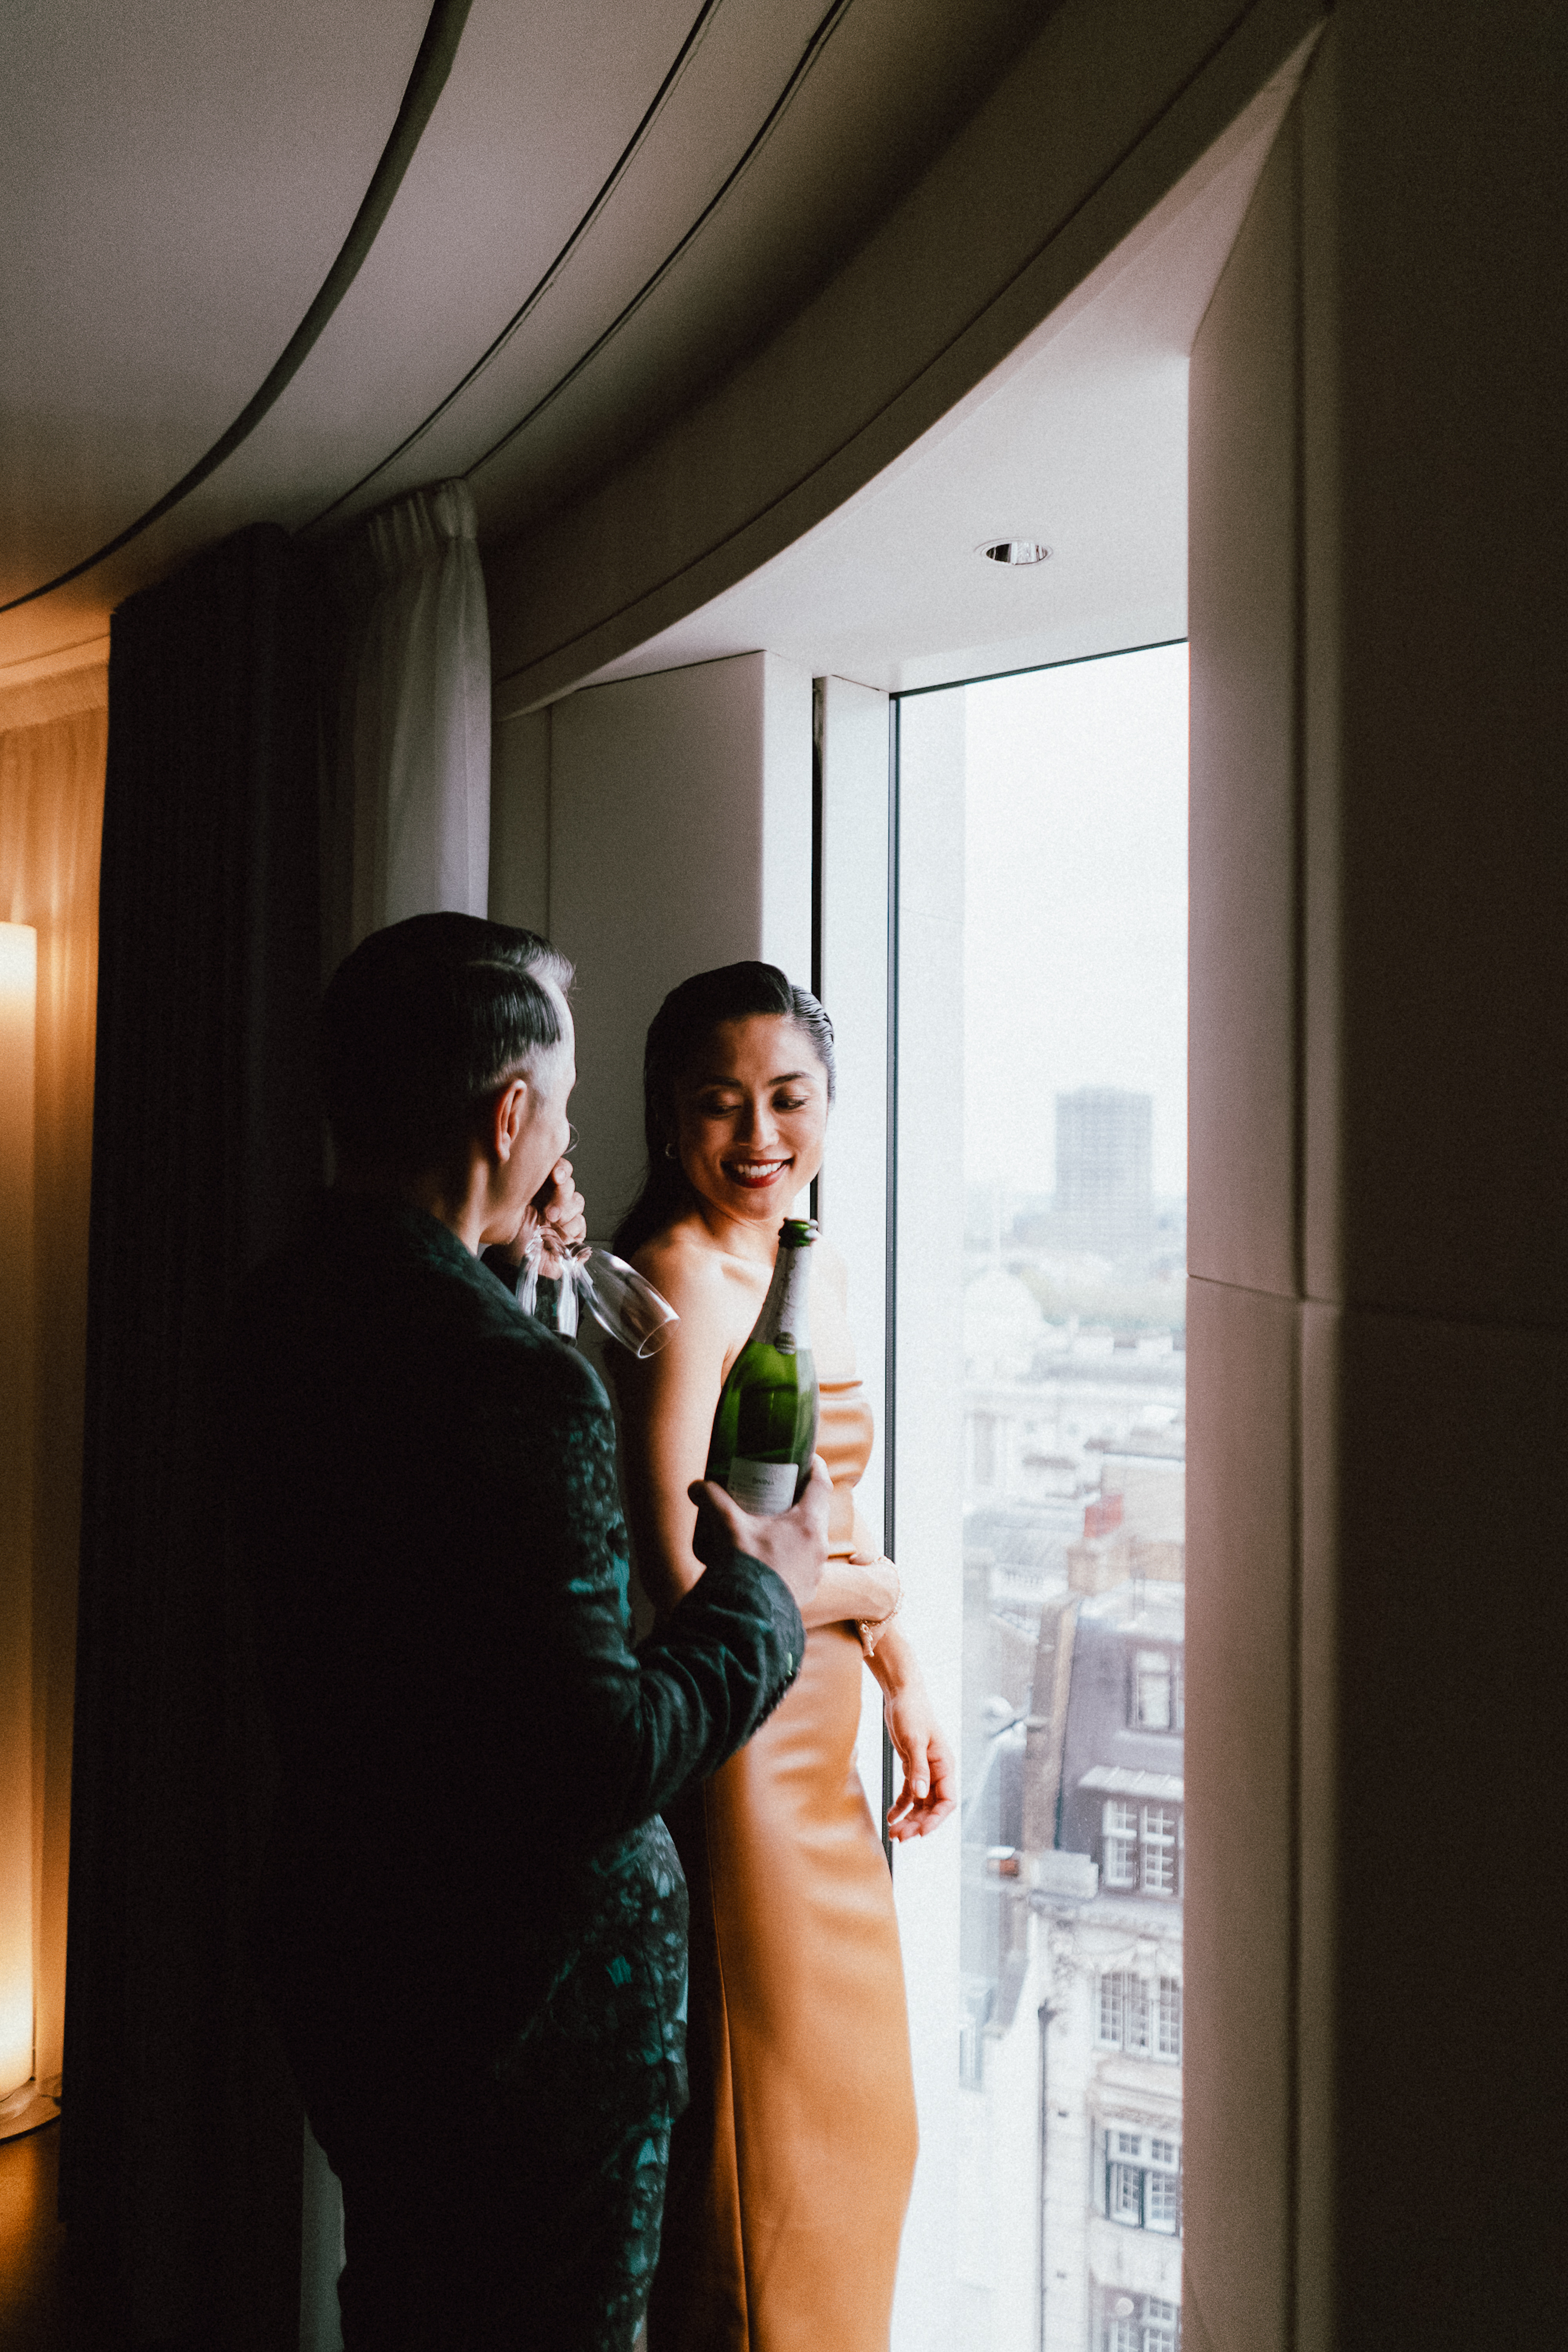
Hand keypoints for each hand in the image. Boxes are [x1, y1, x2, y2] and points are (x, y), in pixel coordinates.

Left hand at [504, 1156, 585, 1270]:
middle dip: (561, 1195)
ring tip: (551, 1225)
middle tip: (549, 1212)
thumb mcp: (509, 1203)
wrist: (511, 1262)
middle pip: (569, 1184)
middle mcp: (550, 1197)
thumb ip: (519, 1181)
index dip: (560, 1170)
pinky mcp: (572, 1233)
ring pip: (578, 1201)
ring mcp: (562, 1215)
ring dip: (566, 1213)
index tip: (555, 1177)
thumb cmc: (504, 1233)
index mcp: (536, 1185)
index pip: (556, 1168)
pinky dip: (572, 1230)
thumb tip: (523, 1157)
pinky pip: (581, 1223)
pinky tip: (560, 1237)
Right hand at [686, 1455, 830, 1616]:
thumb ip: (713, 1500)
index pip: (821, 1485)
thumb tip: (697, 1486)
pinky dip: (792, 1552)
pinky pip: (805, 1562)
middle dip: (801, 1497)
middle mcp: (818, 1546)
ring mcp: (815, 1570)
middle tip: (782, 1488)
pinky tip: (772, 1554)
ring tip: (773, 1522)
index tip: (807, 1457)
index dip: (816, 1467)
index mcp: (807, 1525)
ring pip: (811, 1538)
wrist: (748, 1617)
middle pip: (817, 1511)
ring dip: (797, 1527)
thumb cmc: (745, 1569)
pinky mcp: (807, 1589)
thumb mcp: (727, 1527)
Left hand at [882, 1672, 955, 1840]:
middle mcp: (938, 1771)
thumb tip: (921, 1794)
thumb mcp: (914, 1740)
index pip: (947, 1801)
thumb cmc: (912, 1712)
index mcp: (945, 1765)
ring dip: (908, 1819)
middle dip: (917, 1824)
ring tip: (893, 1832)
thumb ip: (918, 1768)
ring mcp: (925, 1771)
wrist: (901, 1695)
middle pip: (932, 1807)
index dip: (936, 1819)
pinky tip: (890, 1816)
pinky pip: (909, 1794)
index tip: (921, 1833)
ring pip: (920, 1804)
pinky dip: (900, 1806)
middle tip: (899, 1837)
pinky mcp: (912, 1767)